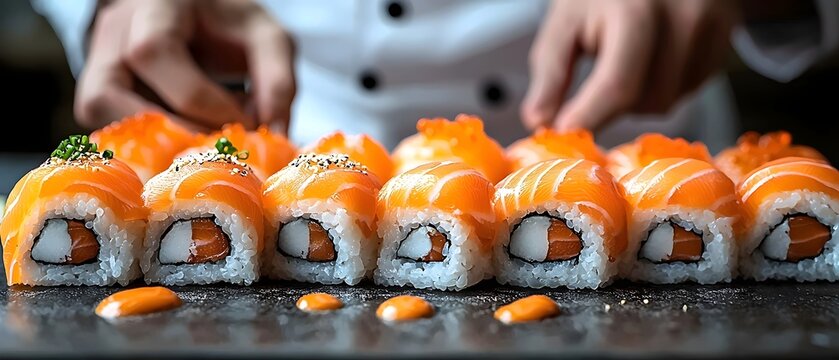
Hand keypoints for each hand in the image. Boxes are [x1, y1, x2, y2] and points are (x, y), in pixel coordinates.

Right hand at [75, 0, 294, 131]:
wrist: (200, 22)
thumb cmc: (230, 28)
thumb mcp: (266, 39)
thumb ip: (278, 80)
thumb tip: (275, 134)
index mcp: (155, 6)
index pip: (154, 52)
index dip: (198, 99)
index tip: (242, 124)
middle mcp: (114, 31)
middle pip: (108, 92)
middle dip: (171, 130)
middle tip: (217, 149)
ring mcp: (98, 63)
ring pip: (97, 114)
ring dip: (150, 143)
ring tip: (200, 151)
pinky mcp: (98, 94)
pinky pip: (107, 129)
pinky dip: (144, 146)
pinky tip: (184, 149)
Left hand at [521, 0, 739, 130]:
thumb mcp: (567, 21)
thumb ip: (551, 72)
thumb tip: (538, 122)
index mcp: (635, 8)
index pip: (617, 83)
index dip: (590, 116)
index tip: (566, 132)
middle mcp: (680, 14)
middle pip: (647, 99)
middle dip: (615, 104)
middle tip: (598, 76)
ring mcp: (710, 23)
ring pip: (670, 100)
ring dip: (641, 97)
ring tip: (628, 59)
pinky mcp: (726, 33)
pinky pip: (692, 88)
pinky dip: (667, 84)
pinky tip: (655, 55)